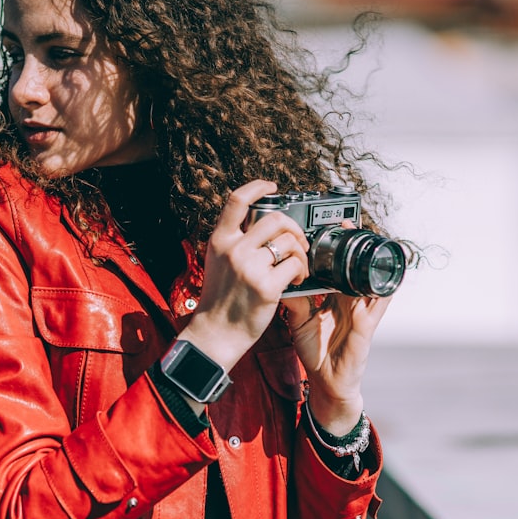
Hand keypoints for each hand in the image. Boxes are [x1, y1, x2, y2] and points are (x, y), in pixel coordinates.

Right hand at [178, 180, 309, 371]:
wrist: (215, 333)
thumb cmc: (220, 300)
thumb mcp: (217, 262)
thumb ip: (234, 242)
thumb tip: (259, 225)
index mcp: (220, 240)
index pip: (237, 200)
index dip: (257, 187)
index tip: (271, 186)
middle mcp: (234, 250)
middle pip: (275, 218)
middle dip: (293, 227)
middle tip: (297, 242)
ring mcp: (249, 267)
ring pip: (290, 241)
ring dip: (300, 252)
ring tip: (297, 267)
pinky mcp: (266, 286)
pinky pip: (295, 265)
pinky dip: (301, 271)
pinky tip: (296, 280)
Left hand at [282, 230, 392, 434]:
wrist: (326, 383)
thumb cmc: (316, 353)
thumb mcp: (299, 322)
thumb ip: (295, 302)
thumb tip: (283, 281)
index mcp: (336, 299)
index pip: (339, 268)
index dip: (336, 249)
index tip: (329, 229)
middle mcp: (351, 303)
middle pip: (357, 268)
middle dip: (354, 246)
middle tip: (348, 224)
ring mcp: (362, 313)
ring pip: (372, 280)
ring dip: (370, 260)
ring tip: (366, 238)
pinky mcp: (367, 327)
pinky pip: (378, 304)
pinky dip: (383, 290)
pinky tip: (383, 275)